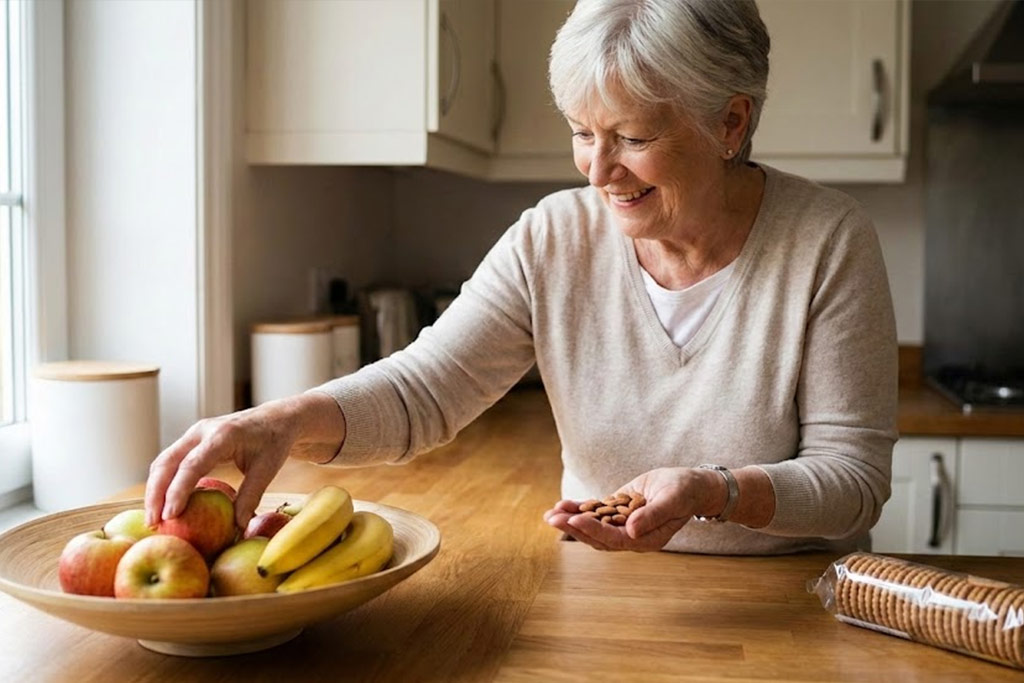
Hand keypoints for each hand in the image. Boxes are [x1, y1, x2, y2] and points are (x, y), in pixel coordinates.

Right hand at [144, 393, 344, 528]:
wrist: (276, 417)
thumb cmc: (274, 442)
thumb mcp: (267, 469)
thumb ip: (251, 496)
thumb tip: (237, 528)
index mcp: (222, 435)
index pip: (192, 465)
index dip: (178, 491)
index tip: (170, 516)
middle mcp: (202, 431)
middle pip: (167, 462)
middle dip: (156, 493)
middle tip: (153, 524)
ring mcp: (194, 434)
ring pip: (164, 461)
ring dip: (155, 489)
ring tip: (154, 519)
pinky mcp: (192, 441)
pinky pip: (171, 462)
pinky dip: (163, 482)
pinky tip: (163, 504)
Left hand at [542, 467, 722, 551]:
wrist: (689, 485)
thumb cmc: (684, 491)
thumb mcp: (672, 500)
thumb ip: (654, 516)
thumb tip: (631, 531)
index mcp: (646, 539)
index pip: (614, 539)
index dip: (593, 530)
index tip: (574, 520)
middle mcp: (632, 536)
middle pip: (598, 537)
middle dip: (573, 528)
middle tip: (552, 518)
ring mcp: (623, 525)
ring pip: (593, 526)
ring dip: (571, 520)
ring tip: (550, 514)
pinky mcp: (618, 511)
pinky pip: (596, 513)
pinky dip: (579, 509)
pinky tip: (562, 505)